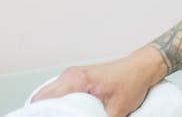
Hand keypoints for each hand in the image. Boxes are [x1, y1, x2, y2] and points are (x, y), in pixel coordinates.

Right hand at [30, 46, 167, 116]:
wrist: (142, 68)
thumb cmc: (131, 82)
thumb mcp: (116, 111)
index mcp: (76, 80)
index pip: (44, 100)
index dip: (39, 114)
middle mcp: (71, 75)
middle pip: (41, 97)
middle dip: (42, 112)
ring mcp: (72, 76)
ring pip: (48, 95)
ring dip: (49, 109)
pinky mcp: (77, 80)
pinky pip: (58, 93)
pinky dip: (56, 104)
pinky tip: (63, 114)